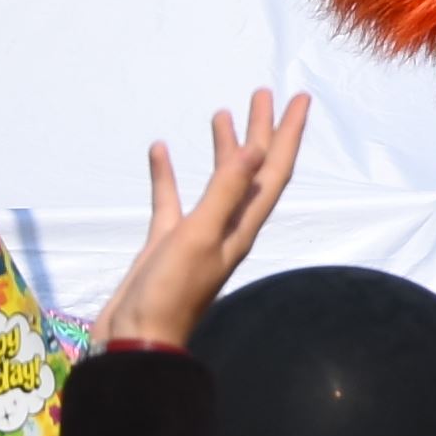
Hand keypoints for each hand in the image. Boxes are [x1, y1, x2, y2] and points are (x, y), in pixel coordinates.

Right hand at [94, 92, 309, 352]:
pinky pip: (171, 200)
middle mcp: (227, 227)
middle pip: (252, 170)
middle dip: (261, 132)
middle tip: (262, 94)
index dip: (289, 134)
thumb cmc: (170, 292)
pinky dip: (167, 174)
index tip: (300, 98)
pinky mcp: (166, 243)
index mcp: (242, 226)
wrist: (135, 341)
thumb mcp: (200, 237)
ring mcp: (196, 235)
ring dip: (222, 148)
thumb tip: (257, 149)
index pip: (274, 172)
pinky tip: (159, 149)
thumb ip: (226, 192)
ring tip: (221, 112)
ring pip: (216, 182)